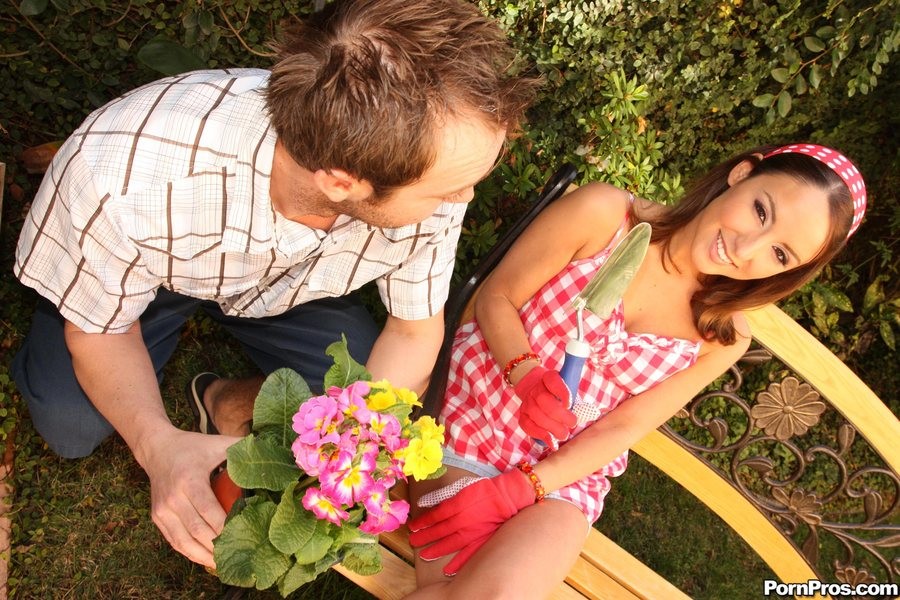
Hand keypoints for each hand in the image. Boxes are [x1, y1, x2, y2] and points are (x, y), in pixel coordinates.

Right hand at [137, 427, 239, 568]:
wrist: (158, 449)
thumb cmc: (194, 447)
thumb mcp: (217, 444)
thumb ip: (241, 449)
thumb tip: (271, 455)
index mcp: (189, 480)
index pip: (209, 510)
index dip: (225, 526)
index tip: (243, 535)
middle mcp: (173, 498)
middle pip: (197, 530)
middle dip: (217, 546)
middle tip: (239, 553)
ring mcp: (162, 510)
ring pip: (184, 542)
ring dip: (204, 556)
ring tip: (224, 564)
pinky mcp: (157, 518)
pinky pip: (175, 541)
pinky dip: (190, 553)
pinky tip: (206, 558)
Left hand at [409, 469, 534, 574]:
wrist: (510, 496)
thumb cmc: (486, 490)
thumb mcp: (462, 487)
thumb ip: (442, 495)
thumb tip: (424, 502)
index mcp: (457, 505)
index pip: (434, 516)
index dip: (422, 523)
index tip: (413, 527)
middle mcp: (463, 521)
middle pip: (439, 532)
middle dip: (424, 538)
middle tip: (413, 542)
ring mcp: (473, 533)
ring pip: (450, 545)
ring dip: (436, 551)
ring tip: (425, 556)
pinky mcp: (483, 541)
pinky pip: (468, 555)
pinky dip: (458, 564)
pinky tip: (448, 571)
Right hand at [513, 366, 576, 444]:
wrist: (539, 396)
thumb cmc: (560, 398)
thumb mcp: (569, 394)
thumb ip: (577, 402)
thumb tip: (593, 414)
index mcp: (549, 379)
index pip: (552, 380)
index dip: (561, 392)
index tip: (570, 404)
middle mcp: (536, 389)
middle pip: (544, 400)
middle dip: (559, 414)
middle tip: (572, 423)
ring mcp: (527, 403)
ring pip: (536, 415)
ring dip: (552, 427)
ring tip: (564, 435)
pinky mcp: (523, 416)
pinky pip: (528, 426)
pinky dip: (541, 435)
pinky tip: (552, 442)